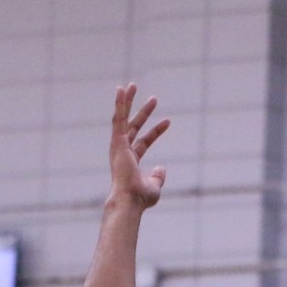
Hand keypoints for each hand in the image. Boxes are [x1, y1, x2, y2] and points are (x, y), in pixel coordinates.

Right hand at [107, 83, 169, 208]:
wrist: (130, 200)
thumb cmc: (140, 198)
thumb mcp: (154, 186)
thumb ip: (158, 177)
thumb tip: (162, 168)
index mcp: (129, 161)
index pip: (144, 142)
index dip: (156, 131)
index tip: (168, 121)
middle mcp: (122, 152)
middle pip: (133, 127)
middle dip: (142, 112)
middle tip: (153, 98)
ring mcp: (118, 146)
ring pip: (122, 119)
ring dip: (126, 102)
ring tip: (131, 85)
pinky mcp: (117, 142)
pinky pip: (118, 119)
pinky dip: (119, 104)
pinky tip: (121, 90)